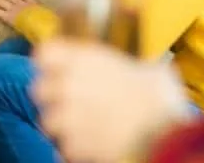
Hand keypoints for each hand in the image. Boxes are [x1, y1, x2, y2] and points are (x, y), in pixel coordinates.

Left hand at [33, 40, 189, 162]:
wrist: (165, 135)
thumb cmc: (158, 100)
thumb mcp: (143, 69)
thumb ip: (120, 66)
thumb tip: (127, 69)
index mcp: (82, 60)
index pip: (44, 54)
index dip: (50, 63)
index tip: (56, 69)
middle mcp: (68, 85)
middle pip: (39, 89)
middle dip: (52, 98)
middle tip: (70, 103)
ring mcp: (67, 116)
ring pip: (47, 121)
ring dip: (61, 125)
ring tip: (83, 127)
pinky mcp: (73, 145)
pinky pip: (63, 147)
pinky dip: (74, 148)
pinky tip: (92, 144)